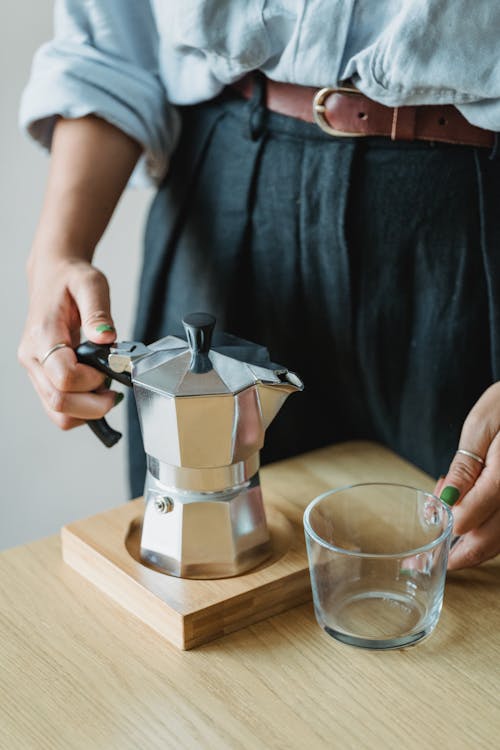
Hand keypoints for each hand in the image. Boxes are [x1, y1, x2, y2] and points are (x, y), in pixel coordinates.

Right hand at [18, 258, 121, 430]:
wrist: (53, 276)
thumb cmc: (71, 279)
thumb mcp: (91, 284)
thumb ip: (98, 312)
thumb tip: (106, 338)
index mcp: (43, 335)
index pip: (65, 378)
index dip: (93, 381)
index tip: (110, 369)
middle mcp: (32, 357)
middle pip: (59, 403)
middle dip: (93, 406)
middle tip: (114, 393)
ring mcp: (34, 369)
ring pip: (56, 411)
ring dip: (86, 411)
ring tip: (105, 391)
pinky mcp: (41, 376)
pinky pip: (57, 406)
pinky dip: (80, 408)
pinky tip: (95, 390)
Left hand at [435, 382, 499, 569]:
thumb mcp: (481, 427)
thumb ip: (466, 468)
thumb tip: (447, 503)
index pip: (471, 520)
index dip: (445, 536)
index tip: (421, 547)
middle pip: (490, 542)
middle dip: (457, 557)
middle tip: (424, 562)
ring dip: (470, 543)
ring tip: (441, 531)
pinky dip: (485, 528)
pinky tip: (464, 513)